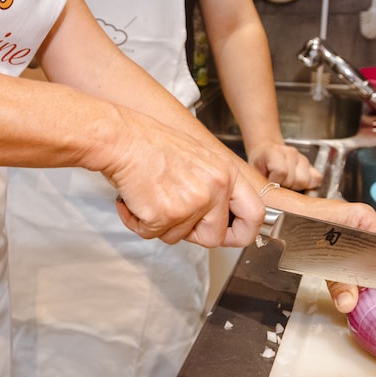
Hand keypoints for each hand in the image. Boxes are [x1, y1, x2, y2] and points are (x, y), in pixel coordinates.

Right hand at [101, 111, 264, 247]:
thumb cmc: (150, 144)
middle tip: (171, 214)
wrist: (121, 138)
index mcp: (226, 173)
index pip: (254, 214)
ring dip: (159, 224)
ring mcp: (191, 203)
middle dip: (190, 234)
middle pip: (212, 237)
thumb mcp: (199, 158)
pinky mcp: (165, 215)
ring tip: (148, 194)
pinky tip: (133, 199)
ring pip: (177, 237)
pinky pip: (152, 234)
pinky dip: (137, 222)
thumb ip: (214, 185)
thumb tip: (218, 215)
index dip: (243, 233)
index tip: (230, 236)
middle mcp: (214, 189)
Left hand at [246, 141, 322, 190]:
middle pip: (297, 179)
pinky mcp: (311, 165)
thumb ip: (260, 183)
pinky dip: (308, 185)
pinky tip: (296, 183)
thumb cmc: (259, 165)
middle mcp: (290, 152)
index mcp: (273, 152)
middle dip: (287, 187)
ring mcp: (302, 158)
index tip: (270, 183)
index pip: (282, 172)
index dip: (276, 182)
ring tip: (287, 184)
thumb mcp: (253, 173)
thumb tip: (267, 198)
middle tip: (278, 185)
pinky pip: (316, 179)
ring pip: (306, 180)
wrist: (265, 153)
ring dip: (297, 186)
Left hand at [261, 191, 375, 312]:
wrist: (276, 213)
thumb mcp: (321, 254)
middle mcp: (361, 223)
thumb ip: (337, 280)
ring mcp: (351, 230)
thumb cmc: (297, 222)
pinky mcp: (340, 239)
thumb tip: (350, 304)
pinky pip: (358, 259)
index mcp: (363, 219)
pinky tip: (368, 291)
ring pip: (372, 259)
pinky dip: (363, 276)